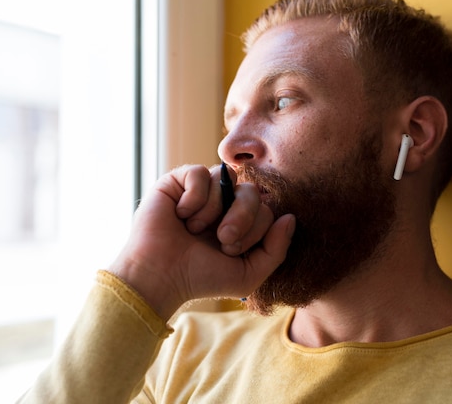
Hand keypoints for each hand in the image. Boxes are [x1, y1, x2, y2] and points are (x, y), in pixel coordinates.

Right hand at [108, 164, 294, 319]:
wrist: (161, 276)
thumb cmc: (202, 277)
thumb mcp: (248, 274)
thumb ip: (276, 249)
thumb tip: (290, 217)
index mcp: (241, 223)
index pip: (266, 209)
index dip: (255, 229)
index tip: (230, 250)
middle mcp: (223, 204)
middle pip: (252, 191)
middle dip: (241, 217)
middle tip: (221, 238)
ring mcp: (200, 191)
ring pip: (227, 180)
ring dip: (213, 210)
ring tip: (194, 228)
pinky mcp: (177, 181)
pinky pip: (200, 173)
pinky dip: (194, 197)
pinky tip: (180, 214)